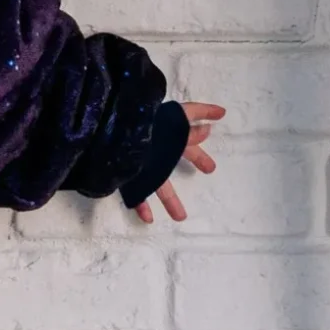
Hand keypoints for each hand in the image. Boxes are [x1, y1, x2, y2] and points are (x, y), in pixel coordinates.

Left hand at [131, 100, 224, 223]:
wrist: (107, 138)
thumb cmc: (139, 126)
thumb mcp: (169, 125)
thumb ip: (187, 131)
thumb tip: (206, 129)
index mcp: (165, 128)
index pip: (188, 115)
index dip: (204, 111)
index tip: (221, 113)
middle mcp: (155, 144)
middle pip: (180, 151)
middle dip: (196, 157)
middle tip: (210, 168)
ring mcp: (140, 160)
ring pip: (159, 182)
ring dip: (171, 200)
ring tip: (181, 217)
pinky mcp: (126, 174)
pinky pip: (134, 193)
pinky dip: (141, 205)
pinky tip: (148, 218)